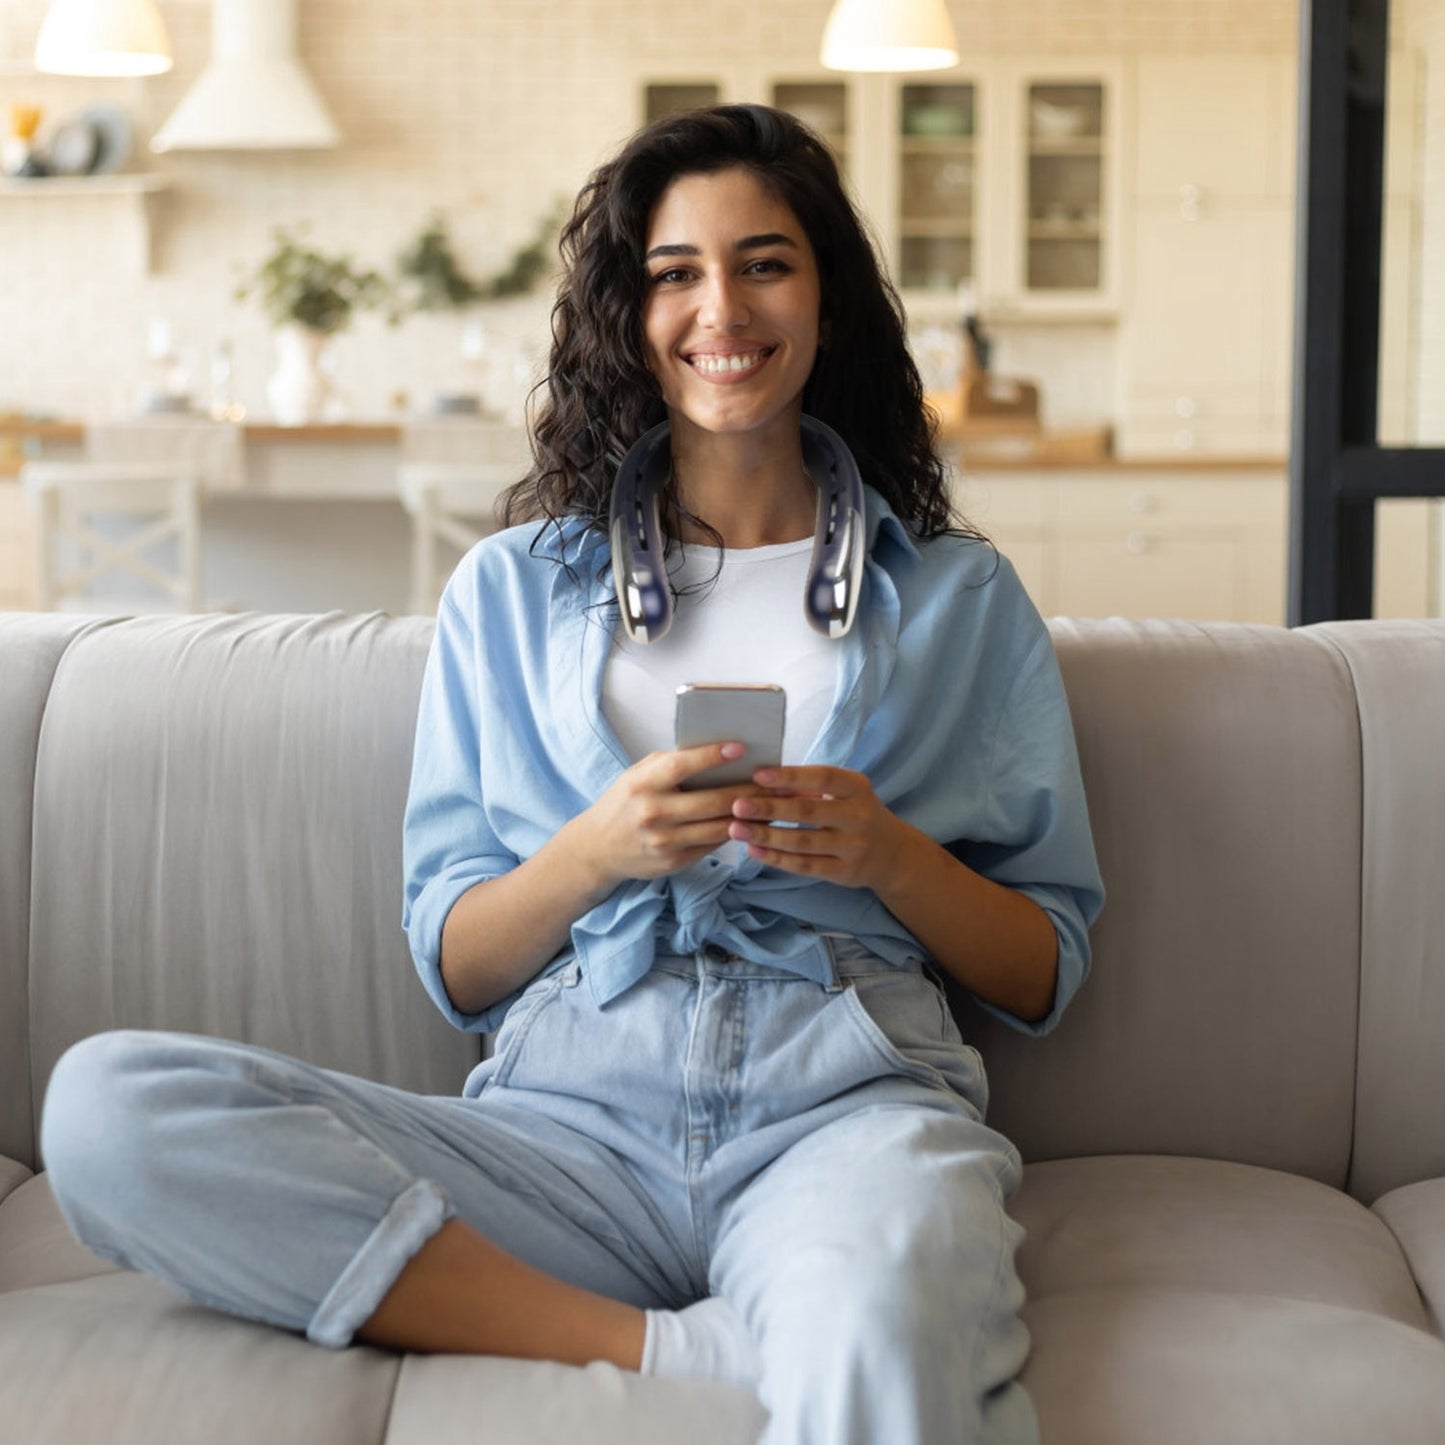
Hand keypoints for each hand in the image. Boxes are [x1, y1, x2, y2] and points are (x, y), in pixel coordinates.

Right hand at [570, 743, 764, 887]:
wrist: (598, 848)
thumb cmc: (626, 802)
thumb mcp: (638, 775)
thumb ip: (670, 764)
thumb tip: (717, 754)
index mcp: (643, 784)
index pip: (681, 767)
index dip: (712, 756)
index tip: (740, 747)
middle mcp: (653, 813)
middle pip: (712, 801)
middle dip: (749, 790)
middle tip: (777, 781)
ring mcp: (664, 841)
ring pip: (720, 826)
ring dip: (751, 815)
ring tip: (776, 802)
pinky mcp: (674, 861)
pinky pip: (713, 843)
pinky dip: (737, 831)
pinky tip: (755, 822)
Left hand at [726, 765, 908, 889]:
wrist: (892, 853)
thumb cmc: (856, 813)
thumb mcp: (846, 792)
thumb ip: (812, 785)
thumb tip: (762, 779)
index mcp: (857, 788)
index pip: (823, 778)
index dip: (790, 776)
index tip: (758, 775)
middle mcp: (858, 817)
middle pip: (808, 812)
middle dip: (769, 808)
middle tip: (737, 805)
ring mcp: (853, 847)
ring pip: (802, 842)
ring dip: (766, 836)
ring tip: (736, 829)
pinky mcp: (844, 872)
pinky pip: (805, 866)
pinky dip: (776, 859)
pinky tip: (753, 851)